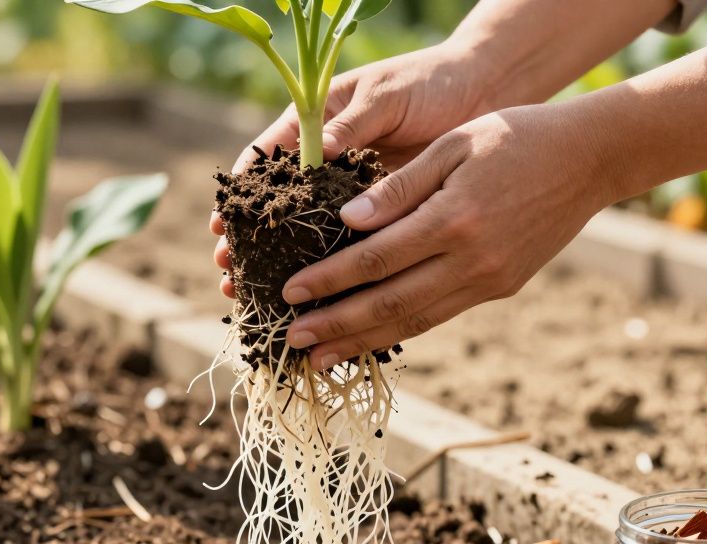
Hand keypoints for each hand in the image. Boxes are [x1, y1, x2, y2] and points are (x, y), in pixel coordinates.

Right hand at [212, 41, 496, 296]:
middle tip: (228, 272)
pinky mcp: (382, 214)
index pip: (266, 160)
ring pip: (308, 233)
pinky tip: (316, 300)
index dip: (243, 193)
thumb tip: (320, 149)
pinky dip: (333, 271)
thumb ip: (355, 123)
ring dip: (283, 265)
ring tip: (254, 294)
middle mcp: (326, 161)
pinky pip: (351, 245)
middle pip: (278, 206)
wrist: (483, 92)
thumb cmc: (430, 81)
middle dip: (251, 241)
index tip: (223, 224)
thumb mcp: (387, 95)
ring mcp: (352, 191)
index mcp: (316, 123)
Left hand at [279, 104, 615, 369]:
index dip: (328, 280)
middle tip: (292, 342)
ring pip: (415, 320)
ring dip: (363, 341)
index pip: (375, 260)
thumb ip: (398, 186)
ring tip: (321, 357)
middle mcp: (471, 260)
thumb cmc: (514, 137)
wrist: (590, 159)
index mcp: (453, 219)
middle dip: (336, 325)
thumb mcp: (451, 145)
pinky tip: (370, 338)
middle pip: (389, 303)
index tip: (289, 292)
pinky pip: (440, 314)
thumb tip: (347, 221)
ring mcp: (489, 280)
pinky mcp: (500, 288)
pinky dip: (401, 330)